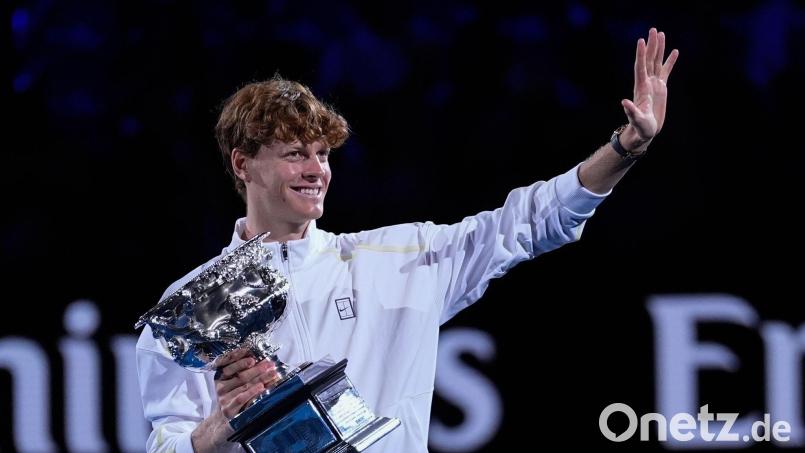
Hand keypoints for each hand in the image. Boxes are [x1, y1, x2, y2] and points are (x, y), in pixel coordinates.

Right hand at [214, 348, 280, 418]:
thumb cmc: (234, 399)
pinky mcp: (228, 409)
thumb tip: (264, 361)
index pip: (229, 364)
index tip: (251, 352)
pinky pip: (241, 398)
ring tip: (272, 374)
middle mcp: (221, 386)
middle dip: (258, 368)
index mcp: (221, 377)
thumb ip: (245, 373)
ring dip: (260, 378)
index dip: (239, 357)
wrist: (224, 423)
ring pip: (244, 385)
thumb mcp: (235, 385)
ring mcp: (224, 398)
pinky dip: (252, 391)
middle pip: (241, 374)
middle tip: (270, 364)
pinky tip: (261, 387)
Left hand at [621, 27, 678, 146]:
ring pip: (657, 62)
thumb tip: (624, 102)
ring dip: (659, 49)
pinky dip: (670, 61)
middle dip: (651, 46)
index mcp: (641, 88)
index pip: (641, 67)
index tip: (641, 40)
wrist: (644, 132)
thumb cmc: (640, 128)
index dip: (641, 54)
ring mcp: (654, 84)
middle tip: (653, 29)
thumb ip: (631, 111)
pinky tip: (675, 51)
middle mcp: (646, 83)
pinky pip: (666, 71)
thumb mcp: (636, 120)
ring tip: (661, 33)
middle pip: (649, 60)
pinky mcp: (661, 88)